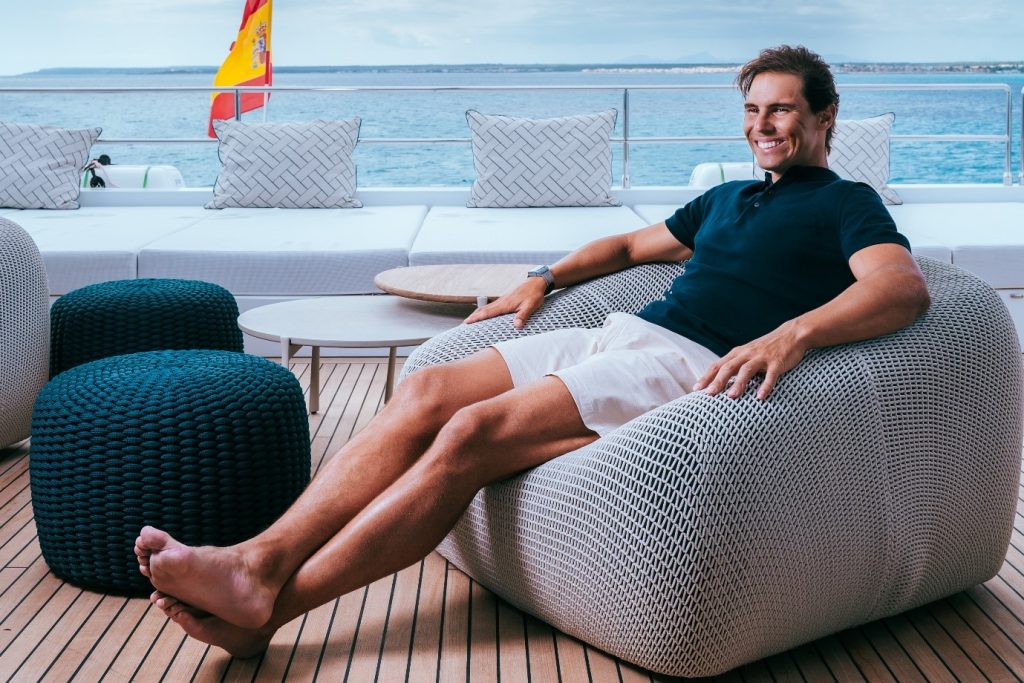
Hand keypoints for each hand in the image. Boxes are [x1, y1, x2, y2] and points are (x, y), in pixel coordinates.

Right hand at [464, 277, 547, 328]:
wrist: (535, 283)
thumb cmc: (534, 294)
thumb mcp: (531, 306)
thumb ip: (523, 315)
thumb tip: (516, 326)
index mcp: (505, 304)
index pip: (488, 313)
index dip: (476, 318)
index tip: (466, 322)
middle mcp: (501, 302)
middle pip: (483, 310)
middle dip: (473, 317)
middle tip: (463, 325)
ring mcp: (502, 301)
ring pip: (486, 308)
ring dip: (476, 314)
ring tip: (469, 321)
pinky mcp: (504, 301)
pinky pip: (491, 307)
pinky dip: (483, 311)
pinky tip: (483, 315)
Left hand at [693, 323, 807, 400]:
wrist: (791, 334)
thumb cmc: (765, 349)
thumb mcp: (746, 354)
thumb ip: (733, 366)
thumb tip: (717, 383)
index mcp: (737, 354)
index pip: (717, 366)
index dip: (706, 377)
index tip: (695, 389)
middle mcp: (747, 354)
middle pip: (728, 367)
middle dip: (718, 381)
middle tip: (709, 395)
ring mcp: (762, 358)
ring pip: (747, 370)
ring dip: (739, 383)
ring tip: (732, 397)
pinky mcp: (777, 362)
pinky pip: (771, 375)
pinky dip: (766, 385)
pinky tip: (761, 397)